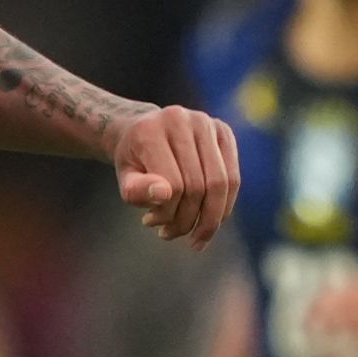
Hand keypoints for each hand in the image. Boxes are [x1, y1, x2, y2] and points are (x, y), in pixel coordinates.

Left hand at [104, 104, 238, 245]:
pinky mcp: (224, 132)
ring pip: (221, 183)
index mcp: (152, 130)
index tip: (150, 222)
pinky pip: (233, 177)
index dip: (167, 212)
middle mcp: (183, 120)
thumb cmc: (133, 159)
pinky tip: (208, 220)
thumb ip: (136, 190)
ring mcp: (207, 123)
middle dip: (188, 220)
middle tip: (170, 234)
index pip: (173, 184)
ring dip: (210, 219)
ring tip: (193, 236)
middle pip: (199, 185)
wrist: (143, 129)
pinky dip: (224, 206)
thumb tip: (164, 195)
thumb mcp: (124, 178)